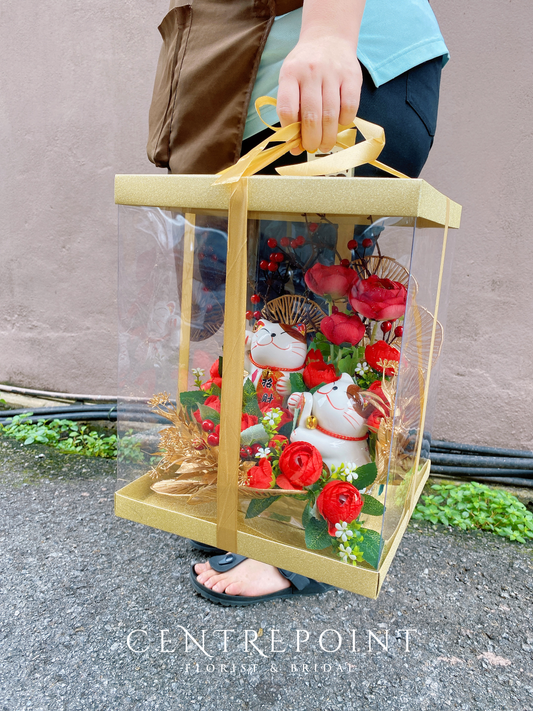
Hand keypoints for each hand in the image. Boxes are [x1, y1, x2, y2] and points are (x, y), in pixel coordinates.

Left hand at [277, 35, 362, 154]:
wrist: (328, 37)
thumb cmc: (305, 66)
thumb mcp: (290, 80)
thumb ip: (290, 109)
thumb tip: (295, 146)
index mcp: (290, 74)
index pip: (287, 109)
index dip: (290, 131)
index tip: (294, 142)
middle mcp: (311, 72)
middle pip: (311, 117)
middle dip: (311, 140)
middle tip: (312, 148)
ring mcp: (333, 73)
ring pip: (330, 115)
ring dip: (328, 137)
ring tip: (325, 145)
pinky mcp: (352, 76)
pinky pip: (350, 107)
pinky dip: (344, 122)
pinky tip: (339, 125)